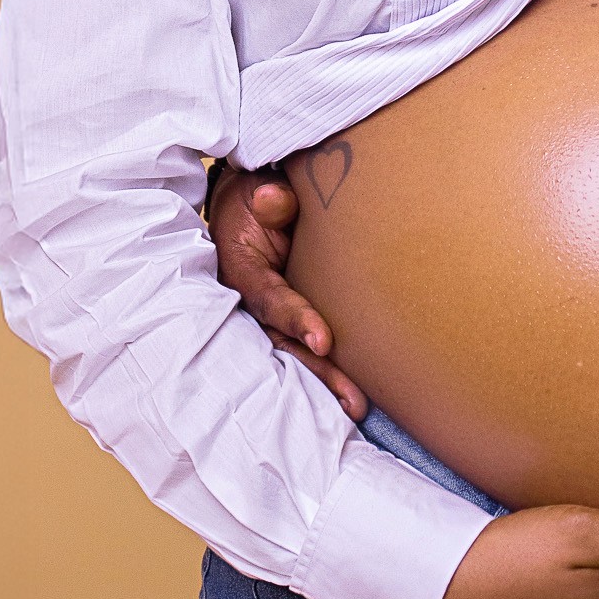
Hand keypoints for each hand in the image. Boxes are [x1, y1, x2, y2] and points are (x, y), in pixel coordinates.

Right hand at [207, 165, 367, 421]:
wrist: (250, 201)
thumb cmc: (258, 196)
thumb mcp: (257, 190)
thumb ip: (269, 198)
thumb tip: (273, 199)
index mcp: (241, 270)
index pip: (269, 299)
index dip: (295, 319)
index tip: (324, 340)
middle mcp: (250, 302)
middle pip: (281, 344)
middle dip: (316, 374)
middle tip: (352, 401)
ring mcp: (267, 315)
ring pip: (292, 354)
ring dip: (324, 381)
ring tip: (357, 408)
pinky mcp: (284, 320)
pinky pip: (302, 348)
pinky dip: (324, 371)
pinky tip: (350, 395)